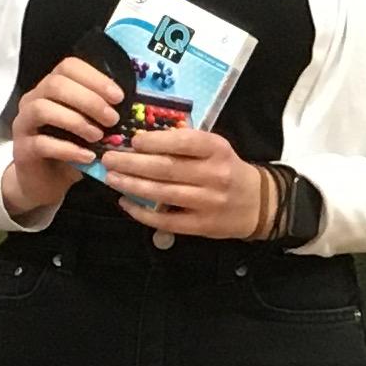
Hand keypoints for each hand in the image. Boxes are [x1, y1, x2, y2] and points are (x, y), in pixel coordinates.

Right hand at [0, 58, 123, 217]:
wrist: (45, 183)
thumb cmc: (71, 150)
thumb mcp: (89, 128)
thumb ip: (102, 114)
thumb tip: (133, 108)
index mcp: (51, 88)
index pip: (68, 67)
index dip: (95, 78)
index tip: (119, 96)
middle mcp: (33, 100)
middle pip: (56, 84)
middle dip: (89, 100)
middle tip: (112, 119)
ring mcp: (23, 124)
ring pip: (43, 109)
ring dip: (76, 121)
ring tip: (98, 137)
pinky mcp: (22, 150)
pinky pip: (41, 143)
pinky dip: (68, 149)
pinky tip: (87, 157)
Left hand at [97, 123, 268, 238]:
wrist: (256, 203)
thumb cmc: (227, 169)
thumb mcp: (215, 148)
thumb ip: (185, 144)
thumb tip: (141, 141)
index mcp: (217, 150)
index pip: (183, 142)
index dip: (155, 141)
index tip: (132, 140)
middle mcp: (214, 175)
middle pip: (167, 168)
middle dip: (132, 163)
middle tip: (108, 159)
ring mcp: (208, 202)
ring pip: (163, 193)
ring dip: (133, 185)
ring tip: (112, 178)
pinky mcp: (201, 225)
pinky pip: (166, 220)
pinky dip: (142, 212)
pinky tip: (126, 203)